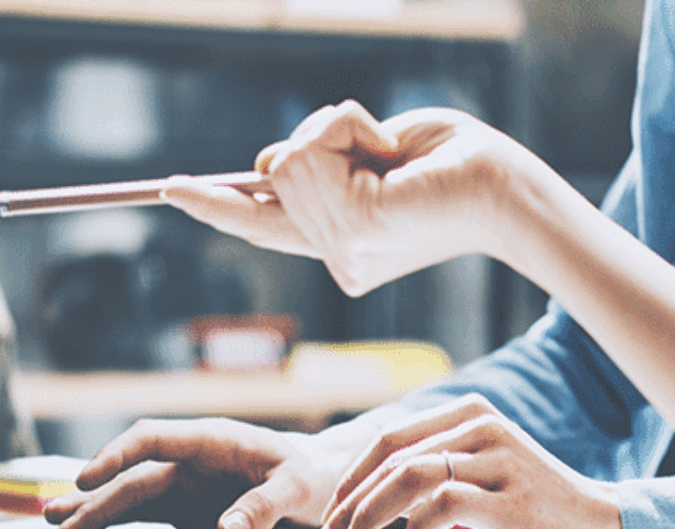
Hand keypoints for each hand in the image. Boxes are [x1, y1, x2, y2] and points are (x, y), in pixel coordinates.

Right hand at [44, 418, 356, 528]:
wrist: (322, 480)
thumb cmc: (312, 475)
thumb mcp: (298, 487)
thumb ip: (264, 506)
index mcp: (214, 439)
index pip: (155, 439)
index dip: (118, 455)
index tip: (89, 475)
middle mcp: (191, 458)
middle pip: (133, 473)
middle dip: (94, 494)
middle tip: (56, 518)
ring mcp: (184, 482)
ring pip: (130, 493)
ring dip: (93, 508)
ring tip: (54, 526)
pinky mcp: (185, 506)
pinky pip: (142, 512)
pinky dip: (111, 521)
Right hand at [160, 100, 542, 296]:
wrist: (504, 186)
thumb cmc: (454, 163)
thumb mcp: (374, 154)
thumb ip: (323, 163)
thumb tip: (271, 162)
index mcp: (344, 244)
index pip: (266, 227)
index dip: (217, 206)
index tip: (170, 189)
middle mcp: (337, 256)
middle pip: (270, 182)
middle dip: (315, 140)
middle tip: (381, 149)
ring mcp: (340, 249)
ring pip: (284, 162)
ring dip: (336, 130)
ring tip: (389, 152)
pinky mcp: (351, 226)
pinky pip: (308, 151)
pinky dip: (347, 126)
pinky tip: (387, 152)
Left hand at [310, 394, 626, 528]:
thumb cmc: (542, 515)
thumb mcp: (488, 476)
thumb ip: (441, 471)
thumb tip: (376, 496)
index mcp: (473, 414)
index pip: (388, 440)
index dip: (349, 480)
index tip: (328, 519)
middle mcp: (483, 426)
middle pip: (388, 458)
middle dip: (345, 504)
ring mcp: (498, 459)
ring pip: (406, 479)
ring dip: (365, 519)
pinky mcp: (510, 498)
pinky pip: (441, 506)